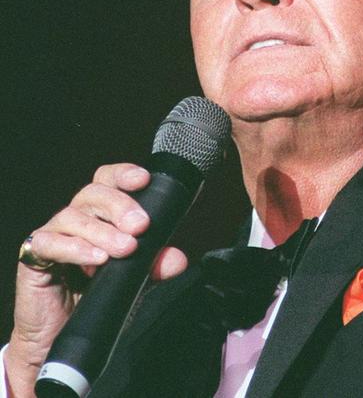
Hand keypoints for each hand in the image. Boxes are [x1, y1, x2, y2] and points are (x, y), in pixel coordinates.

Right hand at [4, 164, 187, 397]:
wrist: (59, 337)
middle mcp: (76, 217)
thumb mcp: (133, 281)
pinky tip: (96, 259)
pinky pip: (50, 243)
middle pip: (94, 193)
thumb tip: (178, 260)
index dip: (123, 174)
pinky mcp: (34, 256)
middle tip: (140, 225)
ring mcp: (54, 234)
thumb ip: (155, 266)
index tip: (144, 179)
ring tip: (125, 248)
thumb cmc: (95, 299)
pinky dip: (75, 249)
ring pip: (74, 216)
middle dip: (120, 205)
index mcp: (99, 213)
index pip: (108, 180)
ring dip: (102, 231)